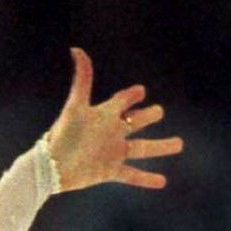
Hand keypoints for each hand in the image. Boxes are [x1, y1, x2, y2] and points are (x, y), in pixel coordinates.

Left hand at [45, 47, 182, 191]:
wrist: (50, 168)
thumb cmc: (62, 135)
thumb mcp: (75, 106)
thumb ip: (82, 79)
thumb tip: (76, 49)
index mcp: (104, 115)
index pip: (122, 101)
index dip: (132, 95)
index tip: (141, 91)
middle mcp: (111, 133)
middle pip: (136, 122)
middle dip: (147, 116)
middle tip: (158, 112)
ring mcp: (112, 153)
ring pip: (143, 148)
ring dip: (161, 146)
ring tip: (179, 144)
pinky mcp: (109, 171)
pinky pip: (132, 175)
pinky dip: (146, 178)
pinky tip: (162, 182)